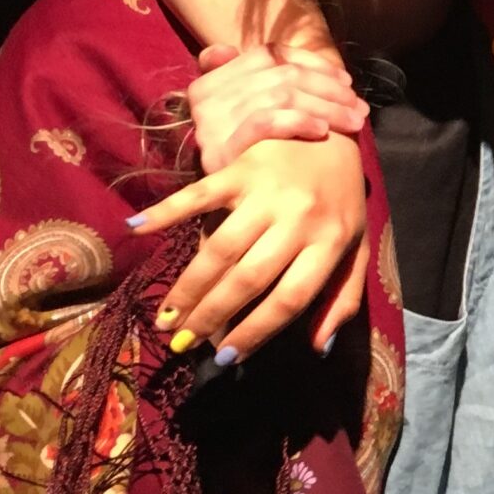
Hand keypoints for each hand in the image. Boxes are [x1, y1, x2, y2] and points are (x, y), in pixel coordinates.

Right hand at [127, 135, 369, 361]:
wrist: (335, 136)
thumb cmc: (342, 202)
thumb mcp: (356, 250)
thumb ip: (343, 298)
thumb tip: (318, 348)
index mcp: (331, 243)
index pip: (289, 299)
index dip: (256, 332)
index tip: (226, 357)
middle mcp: (298, 219)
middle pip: (248, 278)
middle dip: (211, 316)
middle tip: (182, 342)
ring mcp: (267, 192)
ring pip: (221, 247)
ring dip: (188, 285)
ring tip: (165, 316)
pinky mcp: (241, 167)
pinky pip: (200, 193)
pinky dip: (167, 211)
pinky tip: (137, 230)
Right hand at [186, 43, 367, 170]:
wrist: (234, 204)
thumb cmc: (253, 152)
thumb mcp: (253, 109)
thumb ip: (258, 79)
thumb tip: (250, 53)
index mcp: (210, 79)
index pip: (268, 54)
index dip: (313, 63)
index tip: (345, 80)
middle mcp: (205, 97)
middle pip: (281, 76)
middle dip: (328, 89)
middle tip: (358, 105)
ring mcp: (210, 124)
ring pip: (280, 96)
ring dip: (326, 107)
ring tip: (354, 121)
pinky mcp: (220, 151)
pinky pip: (266, 122)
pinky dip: (299, 121)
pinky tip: (323, 132)